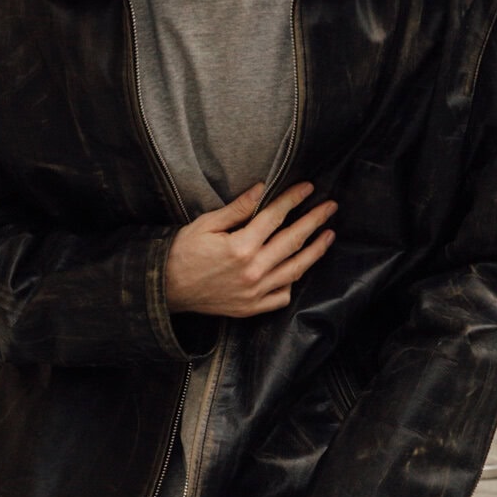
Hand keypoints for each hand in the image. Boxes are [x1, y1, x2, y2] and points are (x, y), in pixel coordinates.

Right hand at [164, 180, 336, 317]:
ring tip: (329, 235)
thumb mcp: (206, 224)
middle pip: (293, 241)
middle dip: (315, 220)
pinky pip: (282, 296)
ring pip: (295, 269)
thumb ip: (237, 209)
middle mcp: (253, 271)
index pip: (276, 217)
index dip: (294, 199)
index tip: (309, 188)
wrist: (165, 289)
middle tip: (330, 207)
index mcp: (241, 247)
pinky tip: (298, 269)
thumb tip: (262, 189)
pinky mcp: (251, 308)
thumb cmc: (182, 253)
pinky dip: (292, 282)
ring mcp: (254, 292)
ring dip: (315, 251)